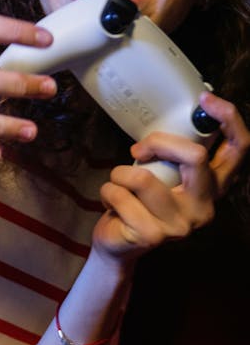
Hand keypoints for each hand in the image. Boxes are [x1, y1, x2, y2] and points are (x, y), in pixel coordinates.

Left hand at [92, 90, 249, 259]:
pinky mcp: (153, 235)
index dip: (229, 119)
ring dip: (119, 174)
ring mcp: (181, 224)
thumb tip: (163, 123)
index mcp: (212, 187)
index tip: (205, 100)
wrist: (118, 245)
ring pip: (143, 177)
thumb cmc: (139, 202)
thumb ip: (172, 155)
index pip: (239, 149)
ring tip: (119, 185)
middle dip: (158, 143)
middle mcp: (204, 207)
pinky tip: (112, 205)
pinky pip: (120, 194)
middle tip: (137, 151)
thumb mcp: (162, 174)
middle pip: (195, 157)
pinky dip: (107, 192)